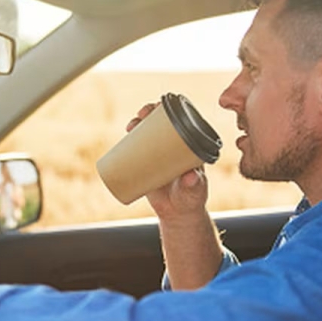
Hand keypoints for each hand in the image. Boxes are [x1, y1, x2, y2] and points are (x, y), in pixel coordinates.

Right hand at [126, 103, 208, 220]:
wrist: (178, 212)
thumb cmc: (191, 199)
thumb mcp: (194, 191)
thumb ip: (194, 184)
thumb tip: (190, 176)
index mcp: (191, 144)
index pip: (182, 120)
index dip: (171, 109)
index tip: (160, 108)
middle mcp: (175, 144)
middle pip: (162, 121)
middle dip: (150, 112)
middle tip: (142, 115)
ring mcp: (161, 153)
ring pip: (148, 132)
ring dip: (138, 122)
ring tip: (131, 125)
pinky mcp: (148, 162)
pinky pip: (139, 146)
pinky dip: (131, 137)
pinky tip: (127, 130)